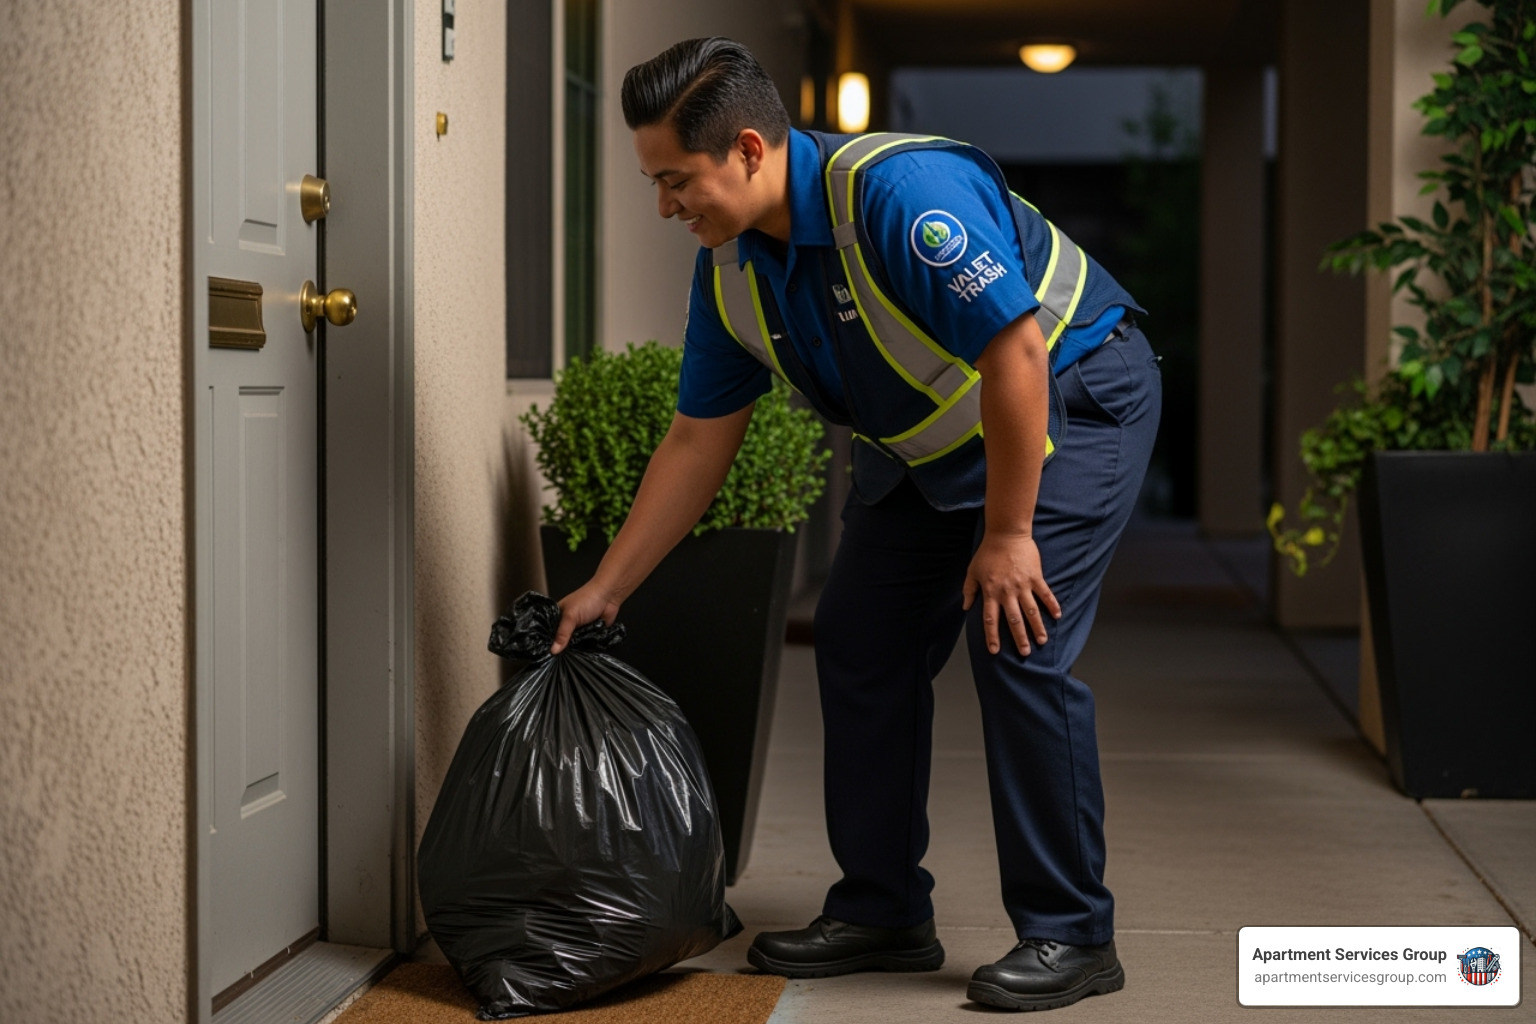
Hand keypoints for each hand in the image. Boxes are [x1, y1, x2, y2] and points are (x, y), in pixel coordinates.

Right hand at [550, 580, 622, 653]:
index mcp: (558, 617)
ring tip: (572, 657)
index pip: (549, 633)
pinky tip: (583, 653)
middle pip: (561, 642)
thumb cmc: (588, 598)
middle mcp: (567, 624)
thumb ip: (562, 634)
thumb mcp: (571, 616)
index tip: (548, 655)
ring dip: (575, 650)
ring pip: (573, 645)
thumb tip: (554, 650)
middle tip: (560, 659)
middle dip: (562, 649)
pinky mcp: (589, 634)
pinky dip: (585, 648)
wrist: (609, 596)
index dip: (548, 644)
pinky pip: (585, 646)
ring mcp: (579, 630)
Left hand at [962, 531, 1060, 655]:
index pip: (990, 620)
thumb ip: (969, 590)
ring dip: (1037, 627)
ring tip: (1042, 641)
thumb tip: (965, 607)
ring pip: (1031, 611)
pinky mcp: (1035, 577)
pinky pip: (1045, 594)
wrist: (1006, 533)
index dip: (992, 636)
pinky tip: (1058, 616)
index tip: (994, 651)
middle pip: (1014, 620)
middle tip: (1025, 653)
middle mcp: (1007, 592)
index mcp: (991, 592)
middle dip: (1019, 638)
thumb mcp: (972, 571)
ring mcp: (1023, 585)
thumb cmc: (987, 552)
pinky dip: (1052, 605)